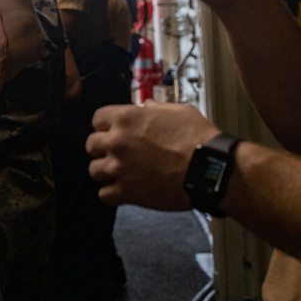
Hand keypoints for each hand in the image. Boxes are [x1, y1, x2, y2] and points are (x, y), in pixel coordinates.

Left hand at [86, 101, 219, 210]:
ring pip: (93, 170)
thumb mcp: (178, 111)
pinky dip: (111, 194)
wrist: (209, 168)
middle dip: (102, 149)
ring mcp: (119, 168)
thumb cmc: (198, 138)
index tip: (113, 132)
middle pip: (91, 145)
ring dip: (104, 171)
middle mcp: (117, 142)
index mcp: (126, 118)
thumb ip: (155, 108)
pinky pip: (104, 194)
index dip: (105, 126)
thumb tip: (146, 106)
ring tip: (119, 173)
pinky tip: (123, 190)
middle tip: (116, 154)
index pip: (97, 119)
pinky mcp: (126, 192)